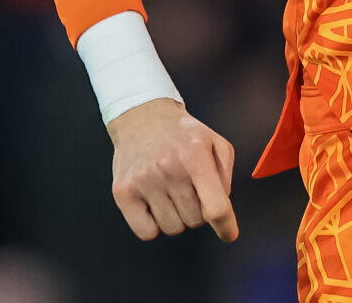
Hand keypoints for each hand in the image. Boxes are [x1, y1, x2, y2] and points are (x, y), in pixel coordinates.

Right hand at [105, 97, 238, 242]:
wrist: (142, 117)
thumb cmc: (182, 134)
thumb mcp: (215, 142)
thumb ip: (226, 175)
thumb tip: (222, 208)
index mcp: (195, 156)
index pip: (216, 207)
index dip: (226, 226)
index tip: (228, 233)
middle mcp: (169, 169)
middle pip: (195, 220)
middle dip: (198, 210)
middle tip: (188, 189)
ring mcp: (143, 181)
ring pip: (172, 228)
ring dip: (176, 217)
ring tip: (170, 192)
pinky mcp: (123, 192)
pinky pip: (147, 232)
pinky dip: (153, 225)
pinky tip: (155, 203)